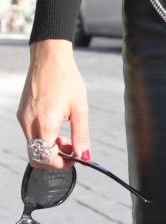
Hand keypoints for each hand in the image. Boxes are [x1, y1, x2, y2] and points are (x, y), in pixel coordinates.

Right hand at [17, 39, 89, 168]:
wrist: (50, 58)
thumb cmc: (67, 80)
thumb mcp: (80, 108)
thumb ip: (81, 135)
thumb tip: (84, 156)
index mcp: (45, 122)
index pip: (45, 158)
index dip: (60, 164)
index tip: (75, 159)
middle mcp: (29, 123)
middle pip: (36, 156)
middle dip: (55, 158)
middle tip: (71, 148)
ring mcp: (23, 118)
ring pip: (33, 146)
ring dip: (50, 147)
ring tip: (67, 135)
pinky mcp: (22, 114)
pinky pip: (31, 134)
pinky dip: (44, 136)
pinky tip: (57, 124)